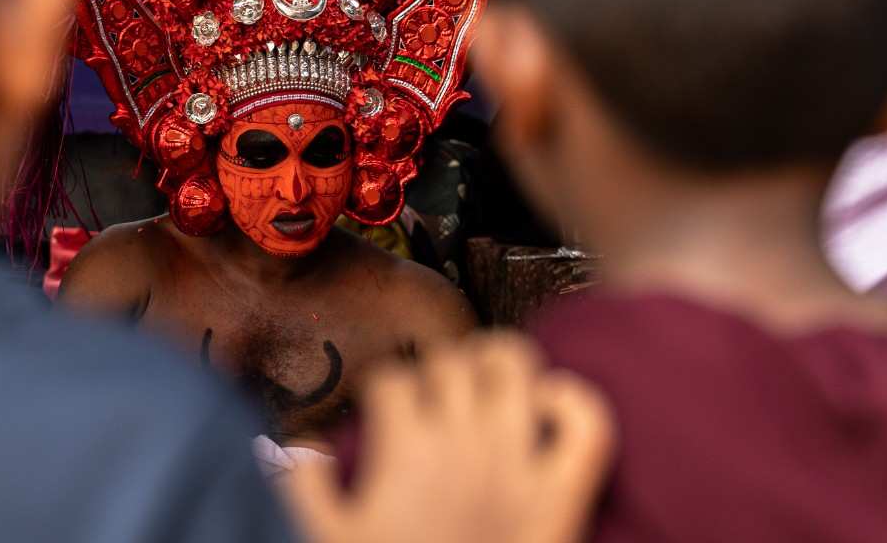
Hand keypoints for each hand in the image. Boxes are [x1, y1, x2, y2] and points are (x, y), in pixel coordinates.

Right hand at [281, 334, 614, 542]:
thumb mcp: (322, 537)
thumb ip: (301, 485)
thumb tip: (300, 447)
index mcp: (406, 452)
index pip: (389, 381)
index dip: (378, 392)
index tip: (377, 414)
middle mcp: (465, 445)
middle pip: (449, 361)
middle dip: (430, 372)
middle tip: (424, 401)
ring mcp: (520, 465)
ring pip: (514, 365)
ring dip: (492, 365)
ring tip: (478, 385)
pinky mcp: (563, 495)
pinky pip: (586, 420)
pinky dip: (570, 400)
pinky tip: (543, 407)